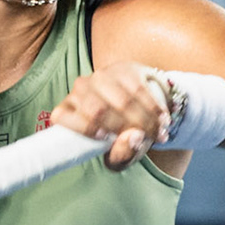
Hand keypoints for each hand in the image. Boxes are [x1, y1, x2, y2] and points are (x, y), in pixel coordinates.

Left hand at [50, 62, 171, 171]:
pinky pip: (140, 90)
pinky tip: (163, 120)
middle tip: (145, 141)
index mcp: (67, 111)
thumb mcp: (118, 155)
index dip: (82, 127)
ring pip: (123, 102)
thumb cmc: (122, 135)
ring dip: (145, 121)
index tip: (104, 137)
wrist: (140, 107)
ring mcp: (101, 76)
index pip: (61, 116)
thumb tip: (133, 137)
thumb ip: (121, 155)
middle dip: (124, 129)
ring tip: (159, 134)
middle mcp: (79, 89)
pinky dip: (154, 108)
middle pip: (97, 110)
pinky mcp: (124, 69)